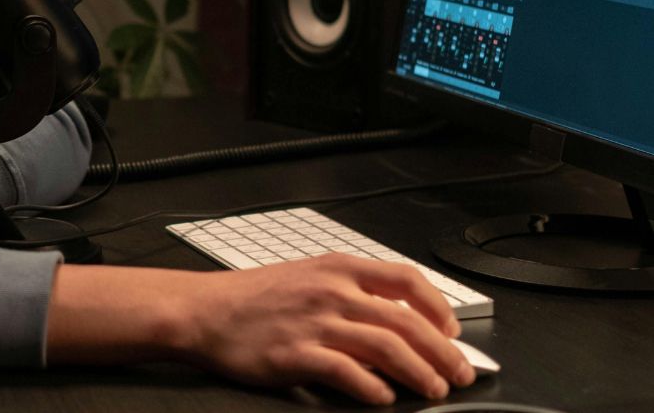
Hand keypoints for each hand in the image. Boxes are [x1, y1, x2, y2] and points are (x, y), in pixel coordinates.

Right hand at [47, 254, 473, 405]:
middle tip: (459, 374)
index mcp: (337, 268)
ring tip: (432, 391)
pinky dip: (374, 389)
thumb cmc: (255, 297)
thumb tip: (398, 319)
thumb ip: (351, 292)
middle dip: (442, 352)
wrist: (206, 310)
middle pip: (406, 320)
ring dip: (419, 373)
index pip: (406, 279)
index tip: (452, 331)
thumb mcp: (307, 276)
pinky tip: (384, 399)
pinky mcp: (297, 354)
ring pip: (387, 347)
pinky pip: (349, 373)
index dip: (439, 307)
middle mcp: (332, 291)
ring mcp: (315, 322)